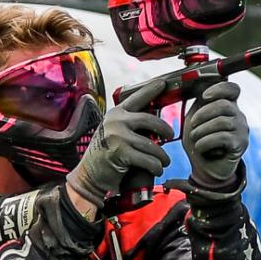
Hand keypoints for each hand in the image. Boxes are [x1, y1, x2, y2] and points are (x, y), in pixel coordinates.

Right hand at [66, 79, 171, 208]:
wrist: (89, 176)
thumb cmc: (106, 156)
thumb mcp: (114, 132)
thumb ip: (129, 124)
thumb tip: (155, 121)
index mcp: (115, 114)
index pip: (137, 98)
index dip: (151, 89)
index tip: (164, 83)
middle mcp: (116, 121)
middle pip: (148, 119)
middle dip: (164, 128)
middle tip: (171, 135)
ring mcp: (118, 136)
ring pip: (151, 144)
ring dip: (162, 156)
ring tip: (164, 161)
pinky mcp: (121, 153)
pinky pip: (148, 159)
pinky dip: (156, 166)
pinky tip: (158, 169)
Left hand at [183, 81, 247, 186]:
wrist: (205, 170)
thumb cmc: (199, 143)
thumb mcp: (194, 121)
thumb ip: (198, 105)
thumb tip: (201, 88)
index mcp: (228, 106)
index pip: (232, 89)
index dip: (219, 88)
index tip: (204, 96)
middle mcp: (238, 116)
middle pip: (223, 105)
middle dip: (202, 115)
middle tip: (192, 127)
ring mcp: (242, 130)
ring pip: (222, 121)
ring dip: (202, 130)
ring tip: (194, 139)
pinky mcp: (241, 144)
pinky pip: (222, 137)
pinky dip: (206, 142)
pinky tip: (200, 148)